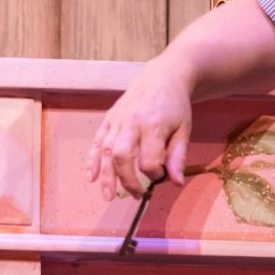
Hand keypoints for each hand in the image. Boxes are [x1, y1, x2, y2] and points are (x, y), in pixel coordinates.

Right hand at [85, 59, 192, 200]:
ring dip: (106, 176)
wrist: (162, 77)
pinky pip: (97, 141)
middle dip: (127, 181)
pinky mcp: (108, 119)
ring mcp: (116, 120)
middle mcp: (131, 123)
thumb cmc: (175, 105)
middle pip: (121, 157)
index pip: (149, 160)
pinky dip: (91, 160)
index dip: (155, 174)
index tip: (162, 176)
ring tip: (108, 197)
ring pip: (106, 152)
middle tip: (137, 195)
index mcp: (152, 126)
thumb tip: (175, 182)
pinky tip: (90, 176)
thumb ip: (178, 156)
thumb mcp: (184, 129)